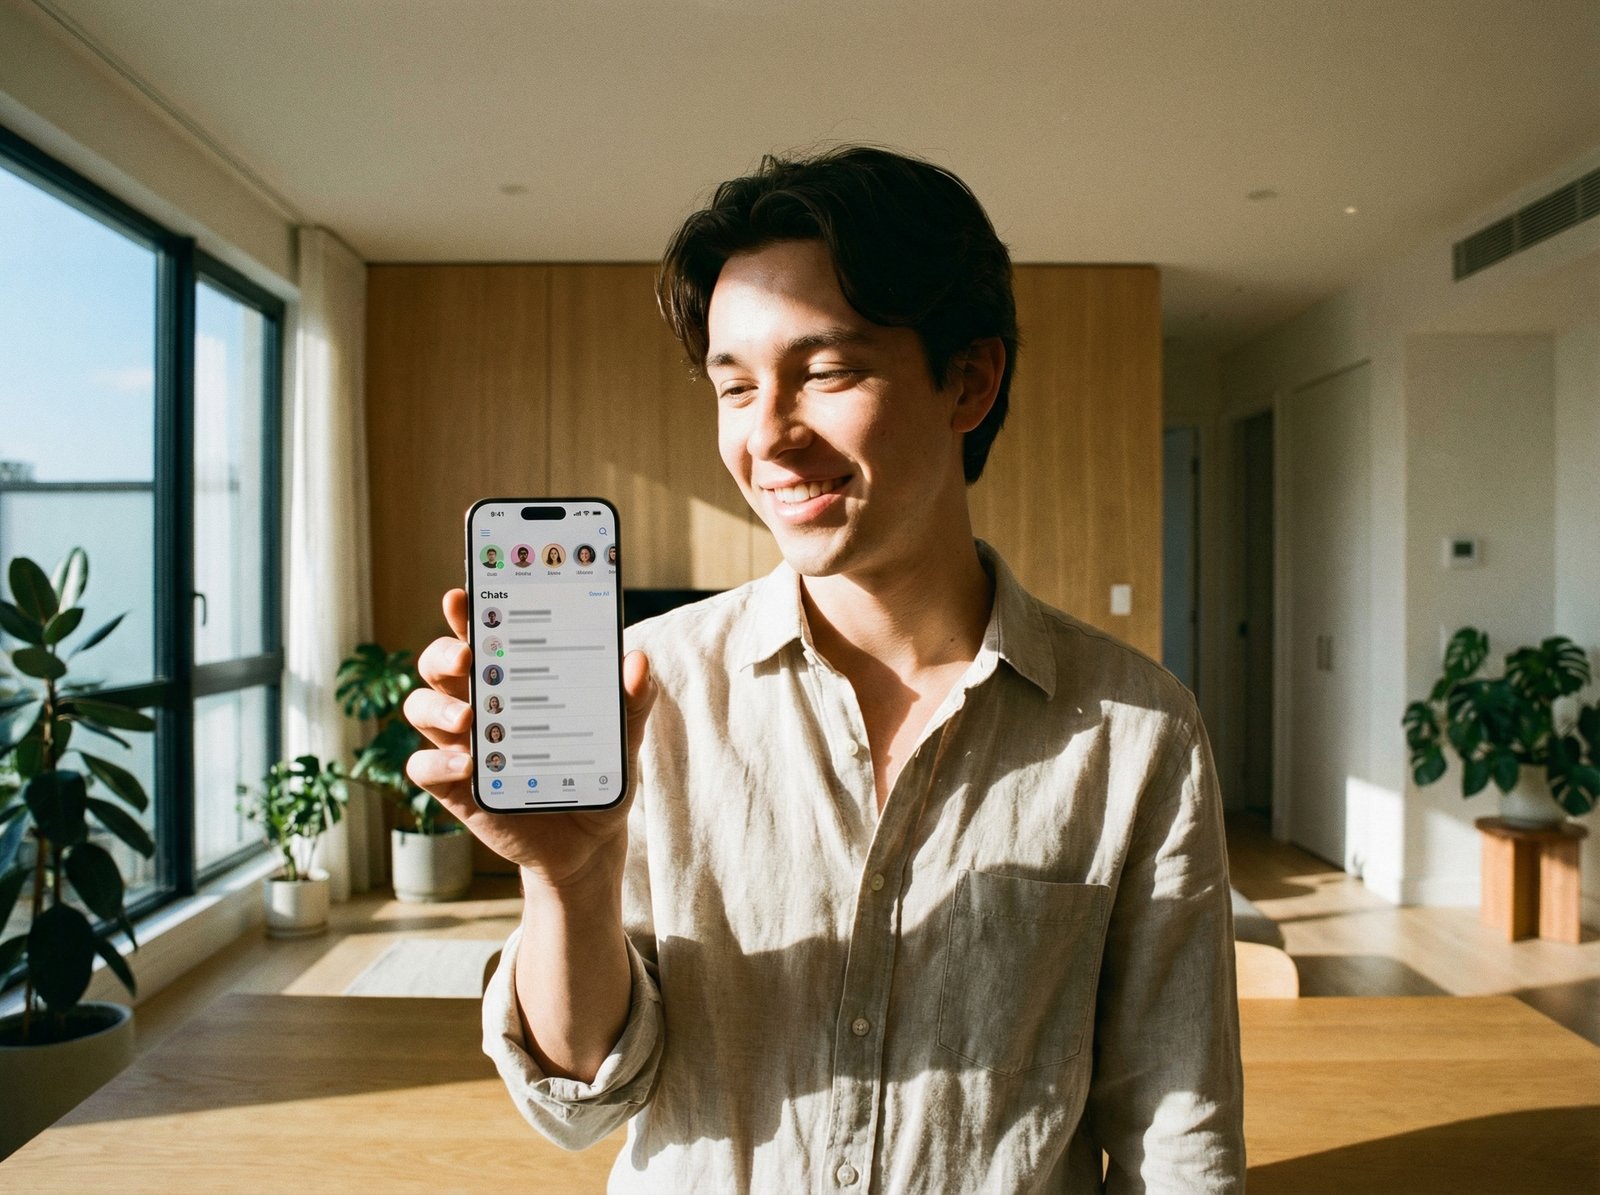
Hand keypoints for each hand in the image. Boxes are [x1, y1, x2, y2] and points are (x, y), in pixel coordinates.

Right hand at [404, 588, 654, 890]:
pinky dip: (438, 764)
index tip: (462, 595)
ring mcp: (462, 745)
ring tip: (468, 719)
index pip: (480, 634)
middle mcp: (477, 703)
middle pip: (437, 664)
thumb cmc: (597, 773)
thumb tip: (638, 662)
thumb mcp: (622, 736)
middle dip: (442, 652)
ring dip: (436, 707)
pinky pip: (424, 768)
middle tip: (467, 656)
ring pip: (420, 708)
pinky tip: (467, 767)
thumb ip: (632, 701)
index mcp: (511, 678)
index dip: (465, 612)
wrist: (590, 841)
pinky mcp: (455, 788)